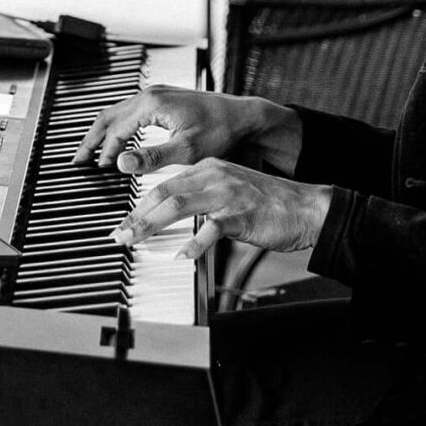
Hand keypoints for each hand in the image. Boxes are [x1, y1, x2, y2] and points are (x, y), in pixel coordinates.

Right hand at [74, 82, 302, 177]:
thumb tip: (121, 163)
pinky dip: (118, 126)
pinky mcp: (163, 99)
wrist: (244, 116)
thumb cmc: (221, 131)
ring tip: (91, 151)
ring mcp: (157, 94)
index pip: (117, 130)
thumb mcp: (186, 150)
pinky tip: (118, 140)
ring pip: (118, 112)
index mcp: (152, 104)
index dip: (105, 152)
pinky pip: (130, 111)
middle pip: (109, 116)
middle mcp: (151, 94)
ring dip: (103, 132)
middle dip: (91, 139)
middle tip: (78, 159)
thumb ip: (151, 157)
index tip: (98, 169)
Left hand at [112, 158, 331, 261]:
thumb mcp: (231, 191)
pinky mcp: (242, 215)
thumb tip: (175, 215)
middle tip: (119, 233)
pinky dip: (194, 243)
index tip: (125, 221)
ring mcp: (228, 195)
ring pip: (179, 206)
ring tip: (134, 240)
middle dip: (137, 215)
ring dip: (152, 225)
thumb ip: (203, 199)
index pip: (166, 185)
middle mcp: (215, 177)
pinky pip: (212, 229)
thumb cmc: (270, 204)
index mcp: (209, 169)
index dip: (141, 204)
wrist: (307, 207)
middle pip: (165, 193)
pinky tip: (181, 256)